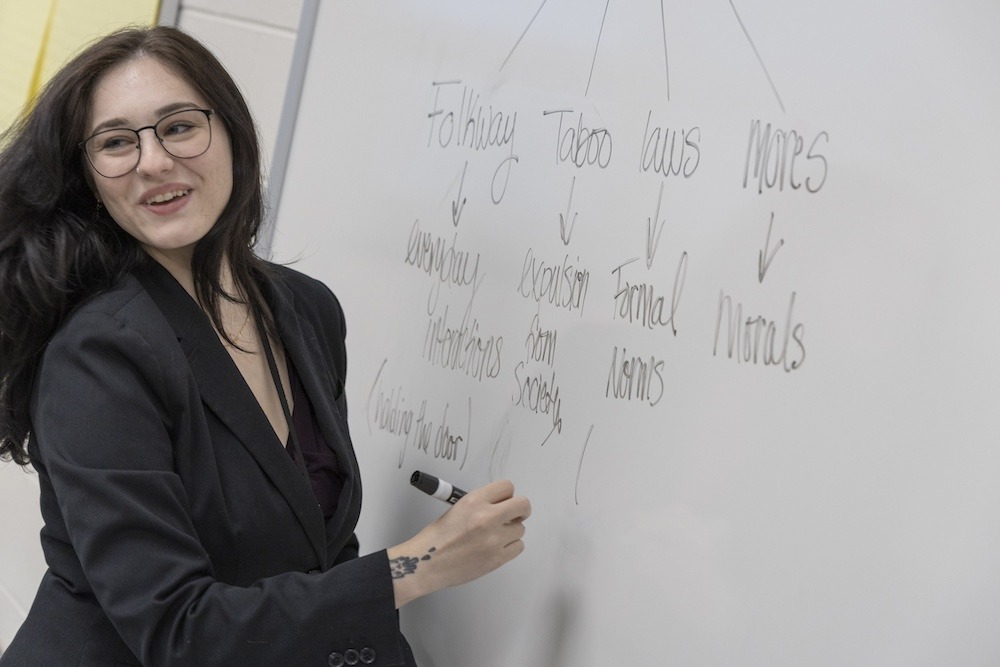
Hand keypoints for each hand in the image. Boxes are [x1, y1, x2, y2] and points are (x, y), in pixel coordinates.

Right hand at [387, 479, 530, 607]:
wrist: (426, 563)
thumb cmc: (438, 538)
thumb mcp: (459, 508)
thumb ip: (482, 504)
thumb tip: (502, 505)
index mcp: (474, 501)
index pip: (507, 487)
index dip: (508, 495)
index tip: (506, 501)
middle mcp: (486, 517)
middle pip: (523, 505)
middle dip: (521, 510)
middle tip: (515, 515)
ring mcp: (494, 539)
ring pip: (521, 529)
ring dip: (512, 531)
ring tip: (495, 537)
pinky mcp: (497, 558)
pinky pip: (518, 547)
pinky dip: (511, 547)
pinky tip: (497, 548)